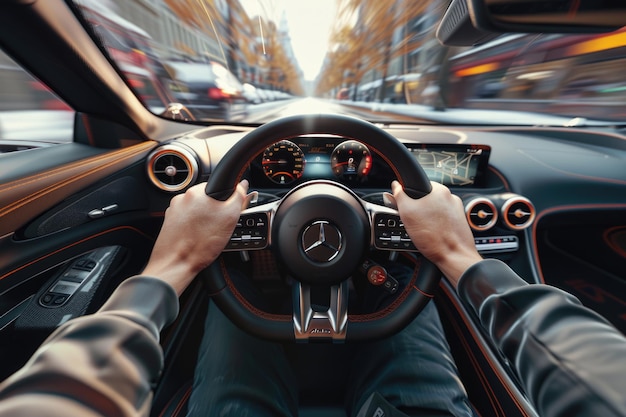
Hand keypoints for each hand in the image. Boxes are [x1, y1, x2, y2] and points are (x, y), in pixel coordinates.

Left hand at [142, 180, 252, 294]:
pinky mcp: (169, 221)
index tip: (228, 210)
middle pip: (206, 198)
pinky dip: (192, 225)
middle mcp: (183, 197)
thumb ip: (238, 198)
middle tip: (218, 225)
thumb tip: (242, 185)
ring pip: (196, 209)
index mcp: (197, 192)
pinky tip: (197, 237)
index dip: (226, 199)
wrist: (176, 264)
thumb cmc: (200, 245)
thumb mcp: (229, 219)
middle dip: (214, 209)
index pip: (218, 186)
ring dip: (203, 218)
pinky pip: (186, 219)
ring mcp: (174, 209)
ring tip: (206, 234)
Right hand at [391, 181, 481, 286]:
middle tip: (413, 222)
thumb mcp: (407, 213)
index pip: (417, 186)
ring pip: (434, 211)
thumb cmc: (434, 237)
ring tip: (424, 231)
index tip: (405, 208)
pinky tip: (432, 235)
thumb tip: (396, 186)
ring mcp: (456, 210)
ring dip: (427, 218)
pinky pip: (442, 220)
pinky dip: (436, 225)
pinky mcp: (458, 222)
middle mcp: (450, 197)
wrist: (454, 256)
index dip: (408, 197)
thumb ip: (399, 196)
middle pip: (426, 199)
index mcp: (440, 189)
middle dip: (417, 209)